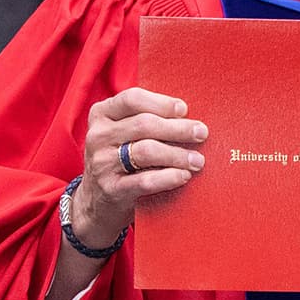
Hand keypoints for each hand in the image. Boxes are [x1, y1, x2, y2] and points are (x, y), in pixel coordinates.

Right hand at [70, 88, 205, 246]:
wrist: (97, 200)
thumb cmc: (121, 158)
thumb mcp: (123, 133)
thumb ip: (146, 119)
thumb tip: (188, 115)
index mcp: (101, 114)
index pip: (132, 99)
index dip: (161, 103)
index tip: (184, 110)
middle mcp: (98, 136)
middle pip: (144, 125)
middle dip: (178, 129)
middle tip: (202, 133)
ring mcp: (102, 163)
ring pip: (146, 151)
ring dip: (178, 154)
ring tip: (198, 160)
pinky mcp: (111, 189)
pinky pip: (145, 181)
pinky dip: (169, 177)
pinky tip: (184, 176)